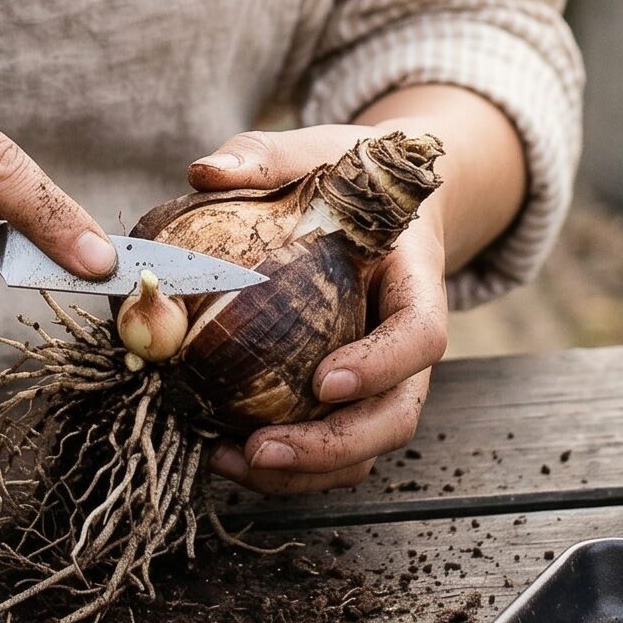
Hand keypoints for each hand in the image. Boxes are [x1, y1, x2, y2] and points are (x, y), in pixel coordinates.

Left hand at [188, 125, 449, 495]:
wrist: (381, 196)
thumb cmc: (346, 175)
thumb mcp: (312, 152)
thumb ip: (263, 156)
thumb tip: (201, 171)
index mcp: (414, 281)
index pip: (420, 336)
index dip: (382, 366)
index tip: (324, 382)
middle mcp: (407, 341)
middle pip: (398, 412)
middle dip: (336, 445)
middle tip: (264, 448)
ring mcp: (384, 375)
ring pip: (368, 443)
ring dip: (308, 469)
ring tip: (234, 464)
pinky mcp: (350, 393)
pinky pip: (334, 443)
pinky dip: (291, 464)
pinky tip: (226, 455)